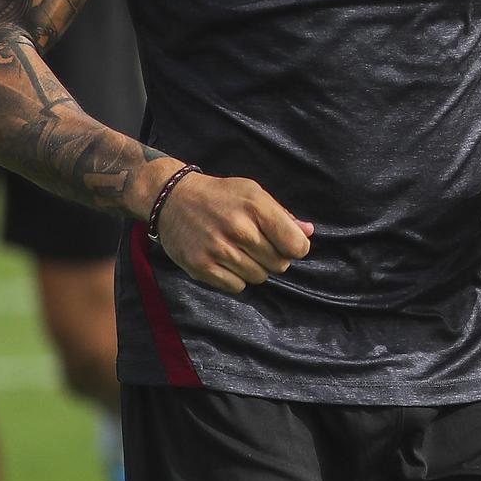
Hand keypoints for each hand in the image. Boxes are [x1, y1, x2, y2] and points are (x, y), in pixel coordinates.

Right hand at [154, 171, 313, 293]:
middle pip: (279, 264)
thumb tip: (308, 232)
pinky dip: (236, 278)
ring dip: (256, 268)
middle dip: (275, 257)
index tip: (289, 244)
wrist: (173, 199)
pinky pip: (236, 287)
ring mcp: (218, 249)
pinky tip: (227, 261)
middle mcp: (238, 229)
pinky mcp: (201, 267)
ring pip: (259, 277)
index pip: (295, 244)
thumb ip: (282, 215)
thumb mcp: (254, 193)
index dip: (297, 248)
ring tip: (241, 251)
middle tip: (260, 246)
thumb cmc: (221, 196)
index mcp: (256, 207)